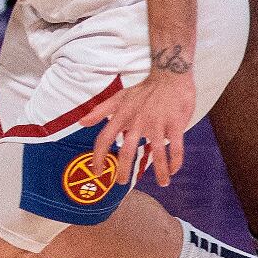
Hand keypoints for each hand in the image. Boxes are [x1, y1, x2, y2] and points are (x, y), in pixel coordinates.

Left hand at [81, 67, 195, 187]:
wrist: (169, 74)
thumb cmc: (144, 89)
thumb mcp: (119, 97)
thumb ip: (100, 111)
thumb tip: (82, 122)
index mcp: (121, 115)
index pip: (104, 138)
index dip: (98, 157)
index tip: (97, 172)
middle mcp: (137, 121)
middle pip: (127, 150)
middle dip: (123, 170)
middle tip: (122, 182)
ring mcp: (157, 123)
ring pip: (157, 153)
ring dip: (160, 172)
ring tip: (163, 184)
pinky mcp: (175, 123)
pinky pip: (176, 147)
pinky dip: (175, 162)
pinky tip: (174, 170)